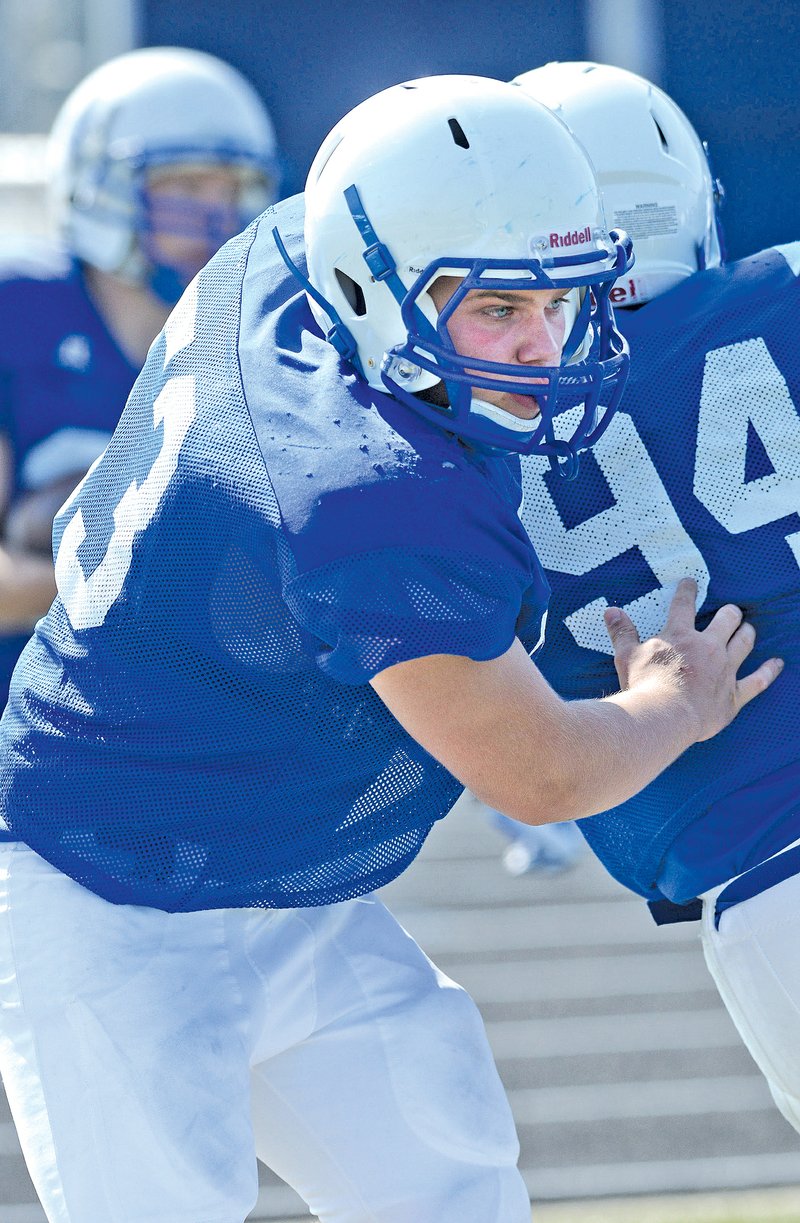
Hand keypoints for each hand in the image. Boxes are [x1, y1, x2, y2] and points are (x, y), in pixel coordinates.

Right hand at [603, 577, 782, 743]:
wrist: (665, 716)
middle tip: (729, 611)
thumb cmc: (643, 686)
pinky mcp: (734, 694)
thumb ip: (622, 632)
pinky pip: (758, 680)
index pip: (684, 604)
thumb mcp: (626, 656)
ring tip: (747, 628)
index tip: (691, 583)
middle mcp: (708, 646)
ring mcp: (725, 669)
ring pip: (744, 643)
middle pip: (726, 620)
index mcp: (680, 634)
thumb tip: (611, 611)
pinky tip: (776, 664)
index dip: (688, 590)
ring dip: (746, 632)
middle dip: (729, 613)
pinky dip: (769, 671)